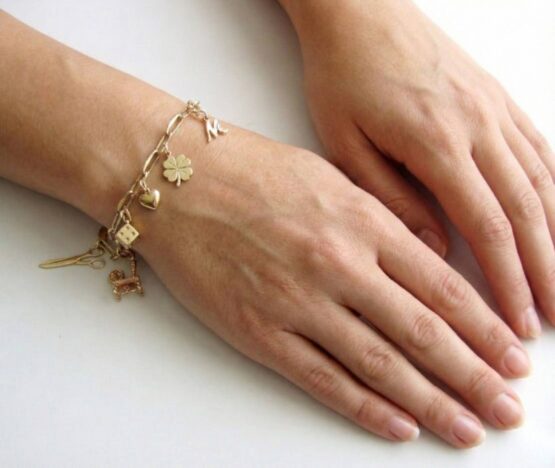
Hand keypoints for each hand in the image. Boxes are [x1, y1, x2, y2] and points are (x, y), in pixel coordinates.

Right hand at [124, 117, 526, 446]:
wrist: (180, 181)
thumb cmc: (254, 171)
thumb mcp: (331, 179)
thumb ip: (380, 220)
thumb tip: (428, 259)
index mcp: (362, 223)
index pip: (442, 287)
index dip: (485, 329)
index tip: (516, 359)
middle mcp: (339, 265)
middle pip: (424, 333)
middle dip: (475, 377)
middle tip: (509, 411)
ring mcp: (299, 302)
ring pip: (381, 364)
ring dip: (431, 403)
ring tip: (468, 429)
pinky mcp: (260, 331)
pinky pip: (323, 378)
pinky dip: (365, 408)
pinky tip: (399, 428)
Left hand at [285, 0, 554, 336]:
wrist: (358, 11)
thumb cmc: (343, 76)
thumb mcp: (347, 145)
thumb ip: (390, 199)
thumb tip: (432, 248)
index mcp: (437, 143)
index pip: (487, 227)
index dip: (508, 280)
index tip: (519, 319)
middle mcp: (478, 125)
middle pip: (526, 210)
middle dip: (544, 270)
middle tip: (553, 316)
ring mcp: (493, 107)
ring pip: (542, 180)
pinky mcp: (494, 96)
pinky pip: (538, 147)